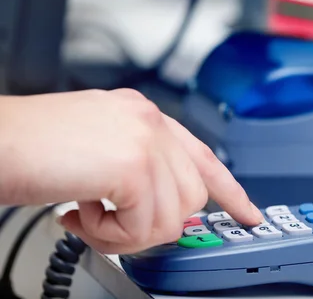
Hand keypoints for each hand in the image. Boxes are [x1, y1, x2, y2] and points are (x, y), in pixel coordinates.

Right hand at [0, 89, 263, 253]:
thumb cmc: (28, 147)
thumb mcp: (95, 149)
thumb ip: (132, 169)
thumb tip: (155, 206)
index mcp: (142, 115)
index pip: (203, 154)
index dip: (229, 189)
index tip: (246, 212)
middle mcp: (148, 120)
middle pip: (192, 193)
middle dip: (154, 222)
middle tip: (110, 221)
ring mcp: (144, 138)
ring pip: (173, 214)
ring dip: (127, 231)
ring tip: (89, 216)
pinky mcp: (132, 164)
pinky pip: (145, 224)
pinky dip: (110, 235)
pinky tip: (79, 215)